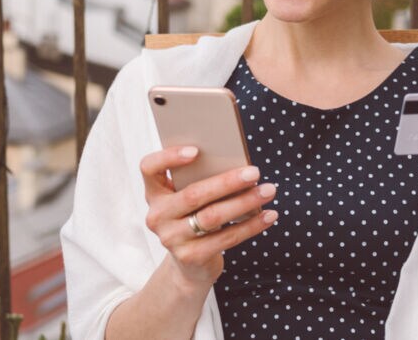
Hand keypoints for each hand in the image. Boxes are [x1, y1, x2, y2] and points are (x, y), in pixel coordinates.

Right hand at [140, 147, 277, 289]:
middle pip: (193, 194)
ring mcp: (171, 239)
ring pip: (212, 216)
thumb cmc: (195, 218)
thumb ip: (200, 181)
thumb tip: (238, 165)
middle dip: (228, 182)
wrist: (190, 265)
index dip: (169, 157)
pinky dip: (251, 225)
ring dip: (245, 202)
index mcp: (155, 193)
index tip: (196, 151)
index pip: (149, 168)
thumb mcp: (190, 200)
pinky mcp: (190, 257)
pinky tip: (269, 215)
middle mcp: (157, 216)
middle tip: (255, 172)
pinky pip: (226, 238)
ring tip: (268, 191)